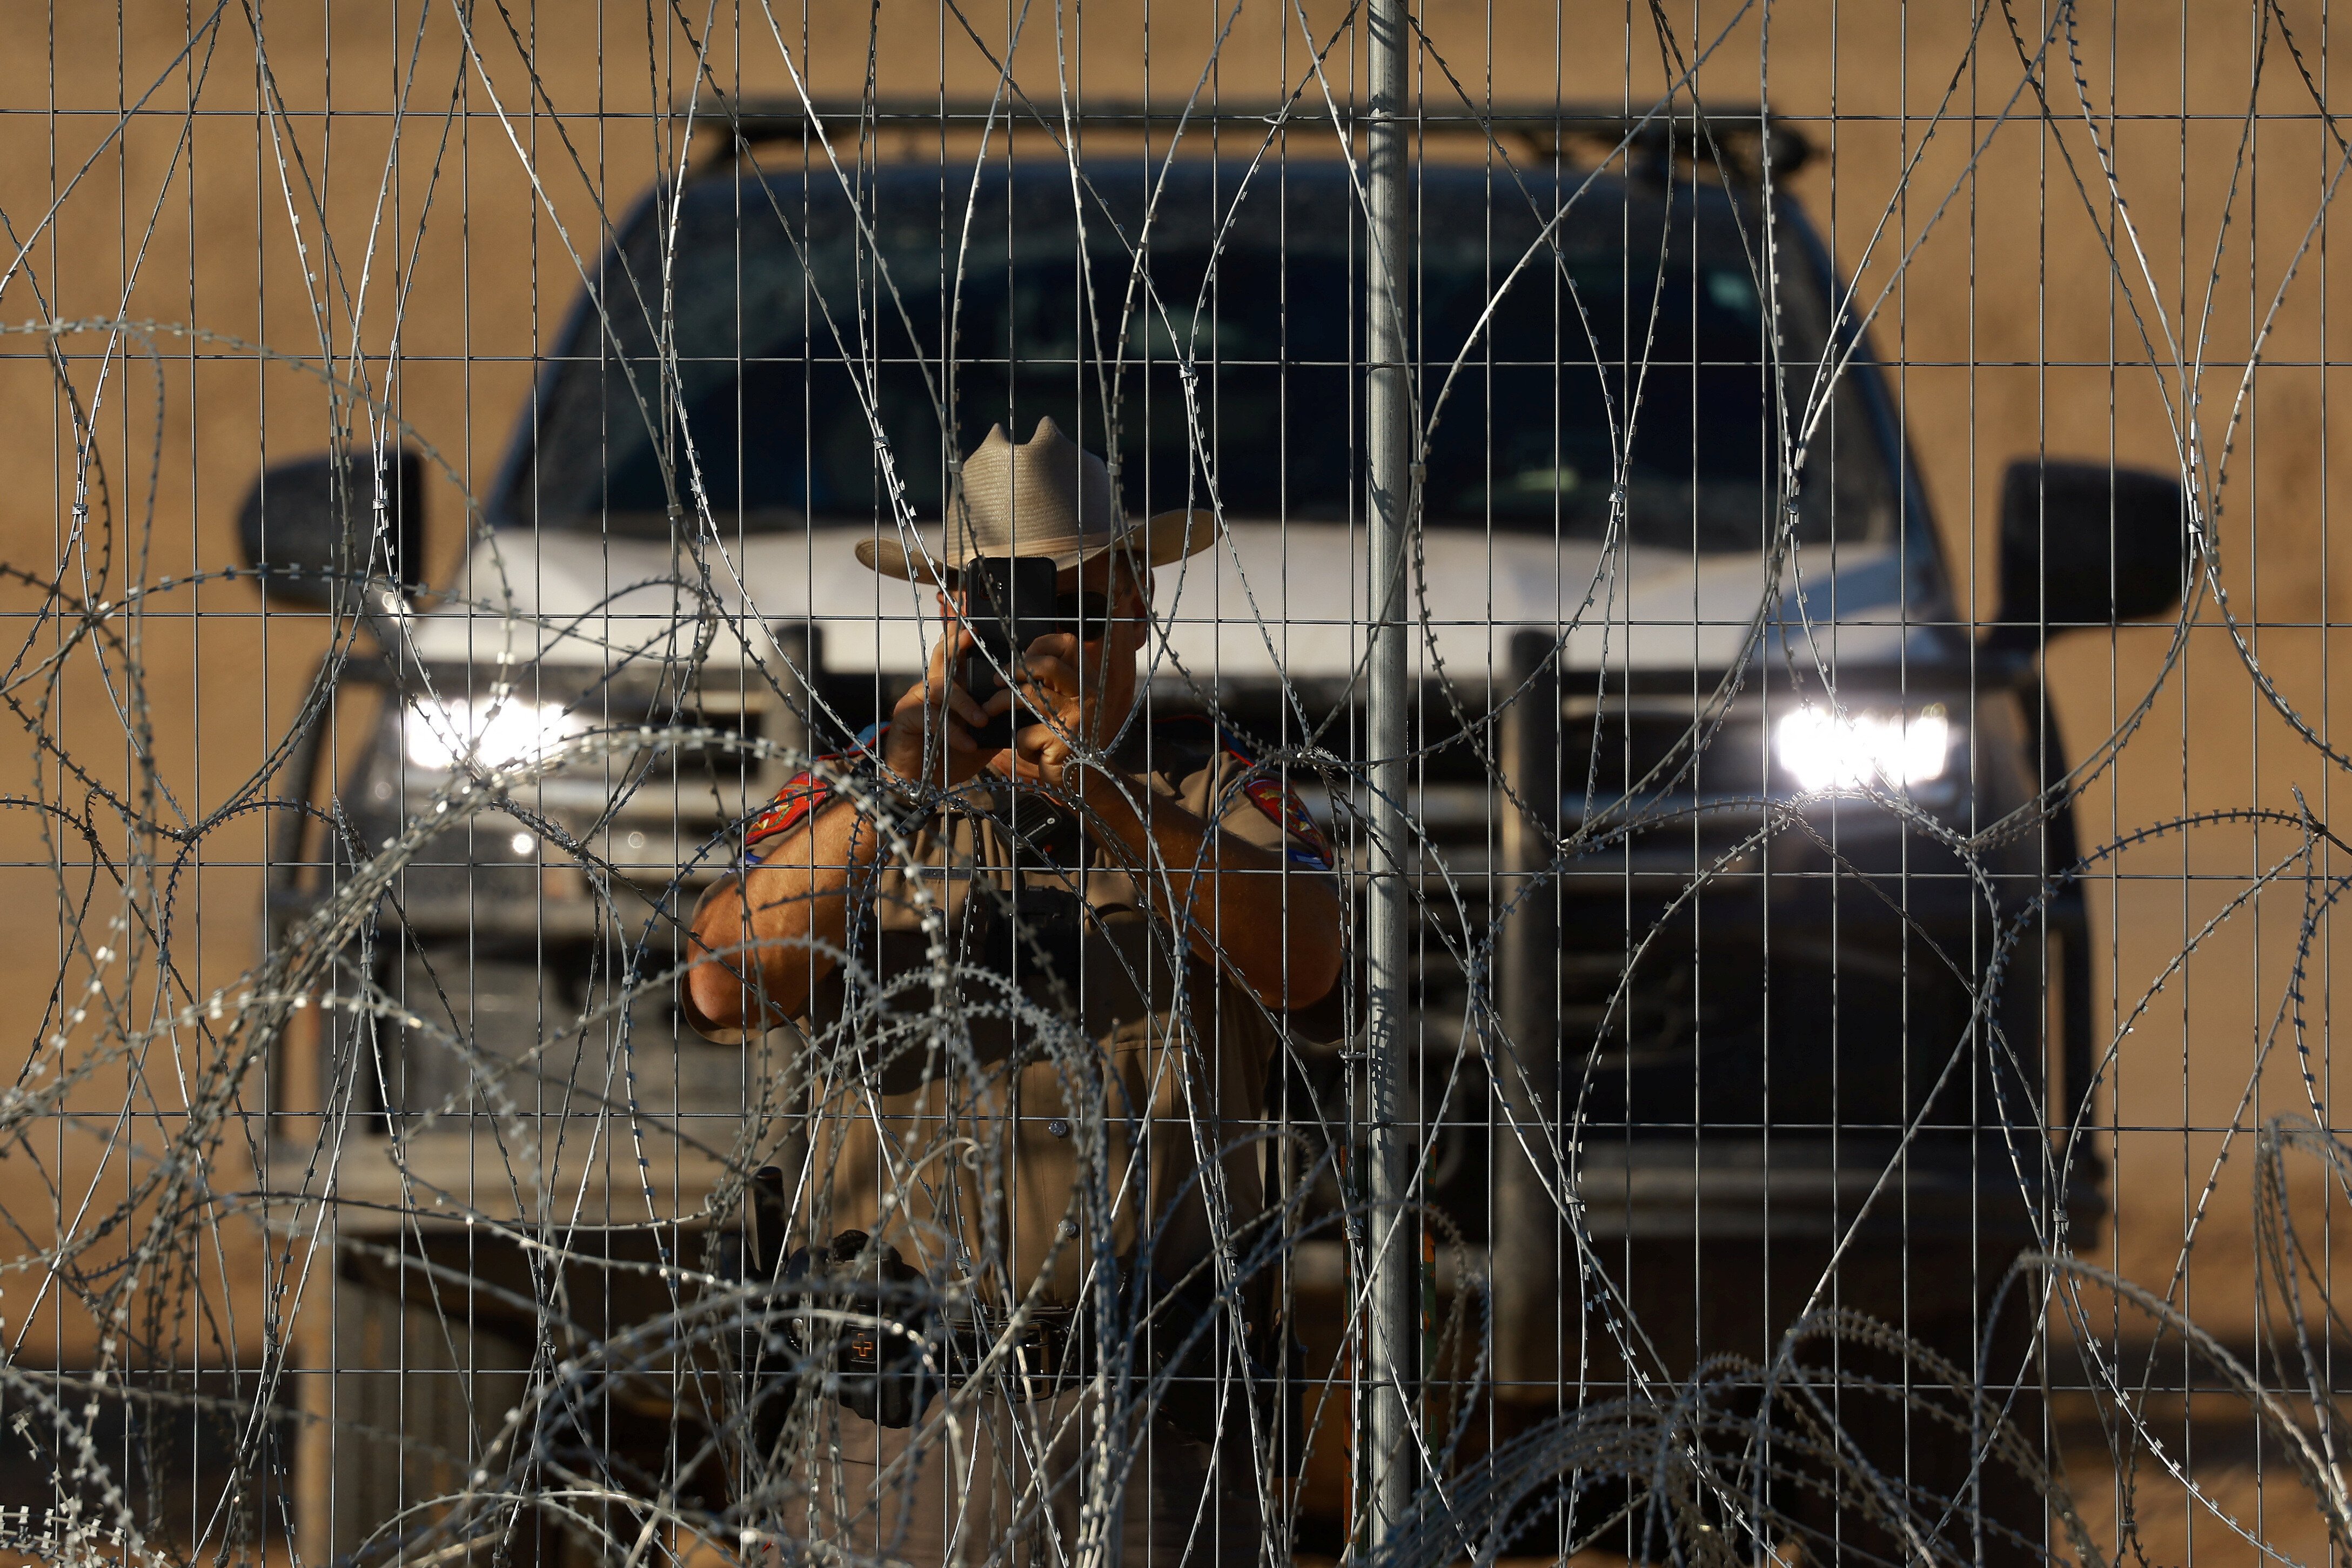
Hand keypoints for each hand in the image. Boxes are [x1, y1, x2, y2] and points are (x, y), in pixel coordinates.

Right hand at [879, 614, 1012, 791]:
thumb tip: (1024, 710)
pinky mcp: (905, 716)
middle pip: (942, 657)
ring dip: (964, 703)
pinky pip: (931, 717)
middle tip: (970, 634)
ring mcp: (917, 699)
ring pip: (941, 687)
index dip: (964, 639)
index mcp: (952, 687)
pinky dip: (952, 731)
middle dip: (956, 643)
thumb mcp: (983, 737)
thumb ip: (997, 721)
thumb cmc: (952, 755)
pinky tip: (968, 743)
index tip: (978, 627)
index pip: (958, 657)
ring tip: (982, 720)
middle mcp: (933, 687)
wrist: (922, 782)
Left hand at [1000, 628, 1138, 792]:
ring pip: (1028, 697)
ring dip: (1000, 702)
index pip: (1068, 644)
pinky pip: (1026, 734)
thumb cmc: (1068, 740)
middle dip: (1014, 670)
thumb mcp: (1067, 706)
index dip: (1041, 644)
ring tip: (989, 709)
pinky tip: (1030, 752)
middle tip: (995, 679)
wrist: (1086, 781)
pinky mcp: (1062, 742)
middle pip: (1047, 666)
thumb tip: (1012, 666)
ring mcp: (1076, 718)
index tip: (1022, 656)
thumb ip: (1052, 685)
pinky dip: (1021, 745)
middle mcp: (1086, 694)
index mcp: (1088, 681)